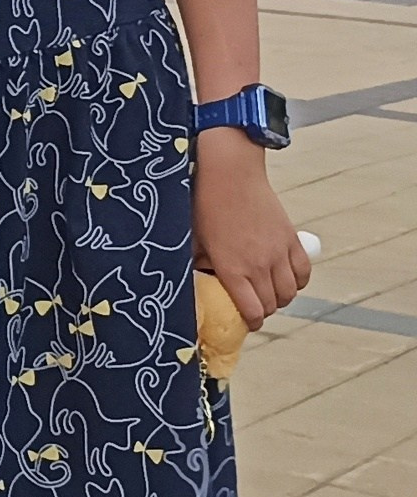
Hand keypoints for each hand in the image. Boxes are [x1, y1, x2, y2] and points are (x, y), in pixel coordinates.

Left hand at [193, 127, 310, 325]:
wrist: (229, 174)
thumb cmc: (204, 206)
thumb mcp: (193, 241)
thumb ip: (198, 266)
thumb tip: (198, 283)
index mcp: (232, 269)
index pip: (252, 311)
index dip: (250, 322)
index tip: (245, 322)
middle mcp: (259, 265)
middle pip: (273, 304)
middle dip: (263, 310)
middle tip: (253, 306)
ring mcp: (278, 252)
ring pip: (290, 291)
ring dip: (281, 298)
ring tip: (268, 294)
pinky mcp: (291, 238)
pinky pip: (303, 271)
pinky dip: (297, 280)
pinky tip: (286, 279)